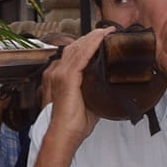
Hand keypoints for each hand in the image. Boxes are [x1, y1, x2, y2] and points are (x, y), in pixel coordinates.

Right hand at [41, 27, 115, 149]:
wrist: (62, 135)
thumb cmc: (71, 124)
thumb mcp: (87, 103)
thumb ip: (95, 92)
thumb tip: (110, 88)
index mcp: (57, 76)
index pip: (72, 54)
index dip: (86, 44)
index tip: (100, 39)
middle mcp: (56, 72)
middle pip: (74, 47)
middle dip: (91, 37)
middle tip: (107, 32)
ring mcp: (59, 73)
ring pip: (78, 47)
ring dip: (93, 37)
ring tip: (106, 31)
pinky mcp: (67, 78)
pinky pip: (81, 55)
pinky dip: (92, 44)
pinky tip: (101, 37)